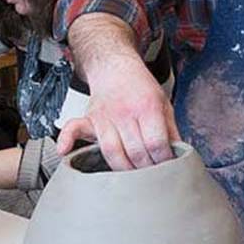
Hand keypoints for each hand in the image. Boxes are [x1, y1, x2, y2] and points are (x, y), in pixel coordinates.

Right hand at [56, 55, 179, 169]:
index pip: (155, 142)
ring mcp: (105, 116)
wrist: (115, 67)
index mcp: (148, 106)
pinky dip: (66, 140)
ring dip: (122, 169)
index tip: (168, 167)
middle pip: (135, 151)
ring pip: (111, 150)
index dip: (163, 159)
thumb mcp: (164, 104)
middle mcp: (125, 111)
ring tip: (132, 177)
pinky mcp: (89, 118)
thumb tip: (180, 154)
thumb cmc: (141, 88)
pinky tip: (64, 152)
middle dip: (146, 168)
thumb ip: (171, 130)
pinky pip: (74, 129)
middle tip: (152, 176)